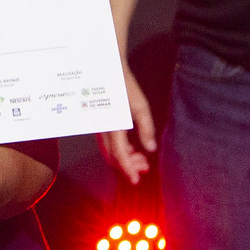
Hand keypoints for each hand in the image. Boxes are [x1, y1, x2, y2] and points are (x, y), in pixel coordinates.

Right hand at [98, 68, 157, 182]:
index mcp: (112, 125)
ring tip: (141, 159)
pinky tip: (132, 148)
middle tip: (144, 168)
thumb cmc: (123, 85)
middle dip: (128, 166)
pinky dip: (119, 149)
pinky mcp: (100, 123)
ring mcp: (99, 126)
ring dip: (124, 159)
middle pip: (112, 156)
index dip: (128, 169)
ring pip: (109, 151)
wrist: (104, 69)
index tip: (137, 179)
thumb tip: (150, 148)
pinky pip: (108, 142)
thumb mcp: (140, 105)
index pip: (120, 155)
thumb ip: (146, 128)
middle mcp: (103, 128)